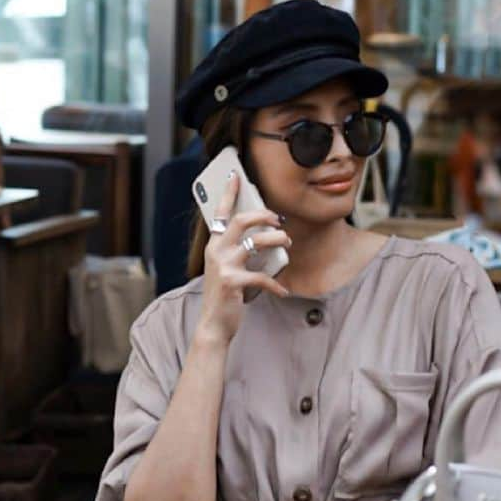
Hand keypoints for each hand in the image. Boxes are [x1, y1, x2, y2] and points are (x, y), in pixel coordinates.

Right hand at [199, 173, 289, 345]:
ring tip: (287, 243)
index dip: (228, 193)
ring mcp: (224, 266)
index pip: (220, 213)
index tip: (235, 175)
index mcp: (214, 245)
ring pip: (256, 242)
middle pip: (242, 220)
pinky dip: (276, 284)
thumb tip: (264, 236)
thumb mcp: (225, 267)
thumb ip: (236, 250)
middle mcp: (216, 251)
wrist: (213, 324)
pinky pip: (262, 276)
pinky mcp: (233, 283)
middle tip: (278, 219)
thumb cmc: (224, 294)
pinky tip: (283, 290)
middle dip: (264, 215)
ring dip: (277, 240)